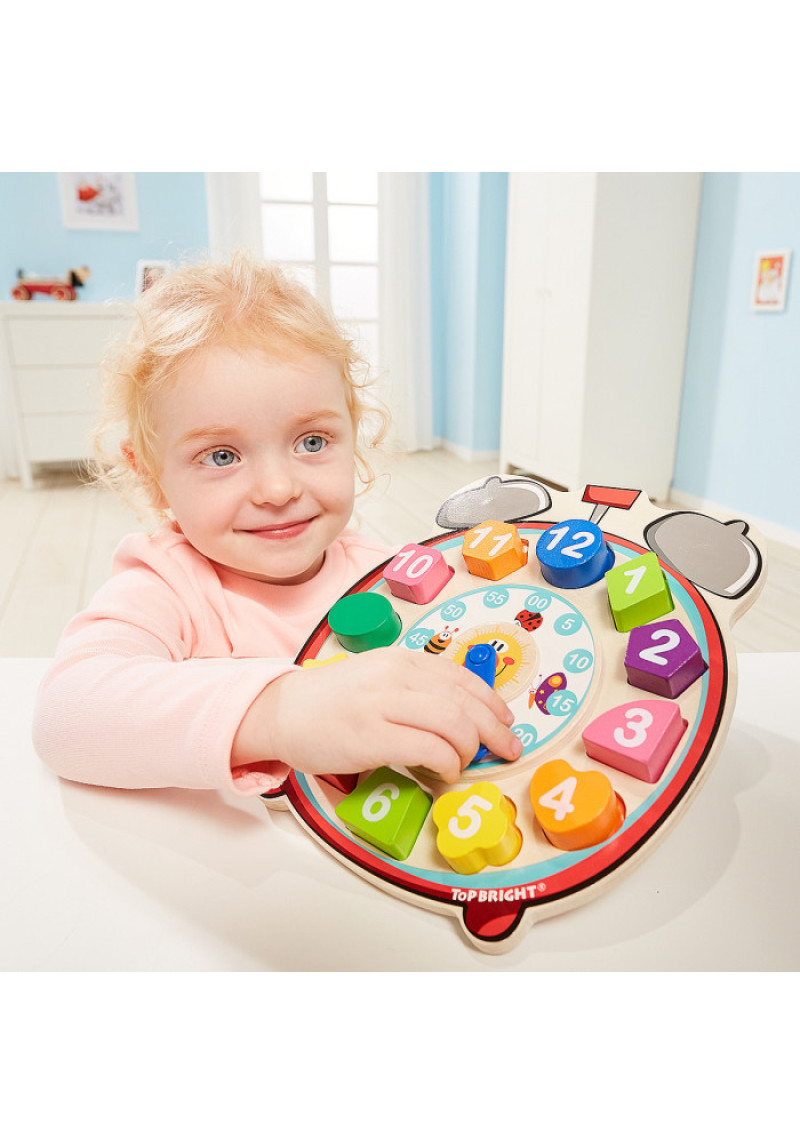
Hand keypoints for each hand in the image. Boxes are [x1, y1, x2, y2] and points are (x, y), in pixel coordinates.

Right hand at [233, 648, 522, 783]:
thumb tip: (464, 714)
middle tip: (506, 750)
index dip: (492, 703)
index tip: (505, 722)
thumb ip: (415, 687)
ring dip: (468, 751)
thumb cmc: (332, 701)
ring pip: (453, 725)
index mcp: (401, 659)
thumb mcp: (378, 676)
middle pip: (465, 703)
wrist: (282, 711)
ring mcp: (383, 705)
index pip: (462, 677)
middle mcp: (396, 676)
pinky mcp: (371, 737)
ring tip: (462, 763)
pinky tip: (441, 772)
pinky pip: (429, 750)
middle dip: (494, 730)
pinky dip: (446, 764)